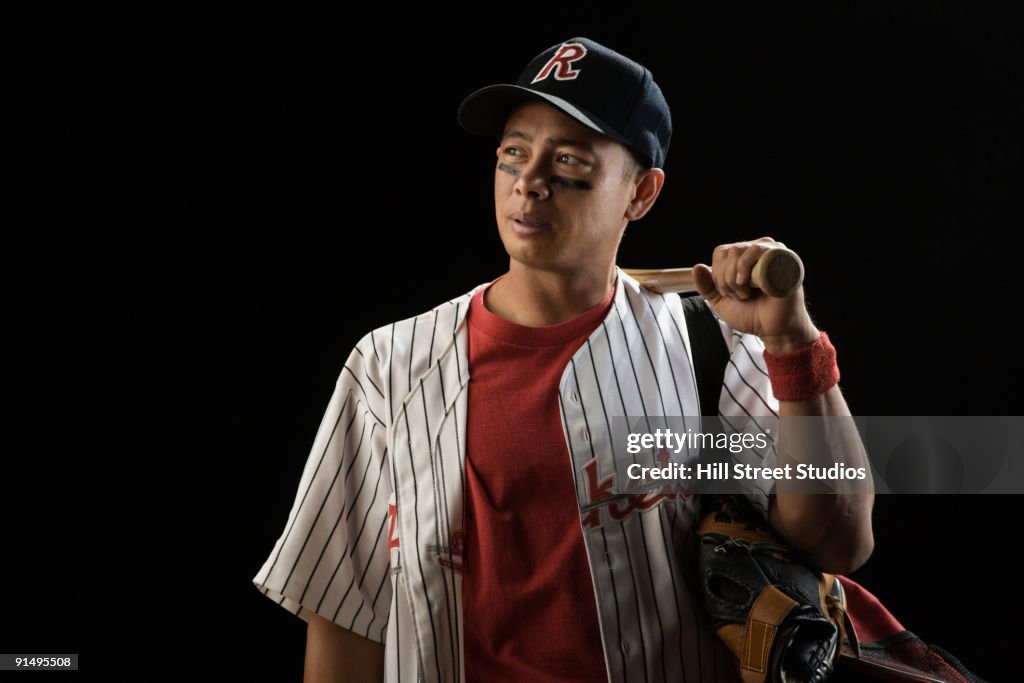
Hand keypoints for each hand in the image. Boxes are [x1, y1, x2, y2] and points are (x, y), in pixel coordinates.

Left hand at [692, 237, 818, 352]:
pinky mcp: (783, 257)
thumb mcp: (721, 301)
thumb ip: (707, 285)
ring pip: (737, 251)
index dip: (718, 275)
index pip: (720, 252)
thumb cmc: (752, 315)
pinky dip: (748, 272)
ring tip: (748, 294)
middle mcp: (758, 249)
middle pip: (727, 252)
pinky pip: (757, 251)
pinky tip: (757, 287)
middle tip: (741, 296)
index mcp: (744, 257)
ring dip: (735, 279)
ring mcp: (772, 252)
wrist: (774, 330)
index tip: (730, 294)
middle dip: (726, 280)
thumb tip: (697, 267)